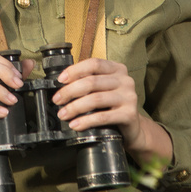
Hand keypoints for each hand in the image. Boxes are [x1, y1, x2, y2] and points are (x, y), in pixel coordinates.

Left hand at [52, 58, 171, 163]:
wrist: (133, 127)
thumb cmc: (112, 105)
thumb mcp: (103, 89)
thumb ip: (89, 82)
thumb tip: (61, 85)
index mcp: (117, 69)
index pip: (94, 63)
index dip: (75, 70)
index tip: (60, 80)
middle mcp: (125, 80)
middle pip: (92, 82)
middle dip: (70, 91)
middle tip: (57, 100)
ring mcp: (129, 97)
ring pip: (96, 99)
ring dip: (75, 107)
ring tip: (63, 114)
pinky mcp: (129, 114)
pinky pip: (103, 117)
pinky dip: (86, 121)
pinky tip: (76, 125)